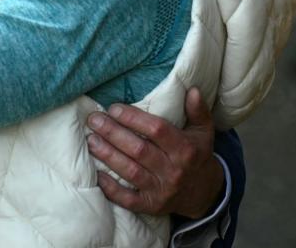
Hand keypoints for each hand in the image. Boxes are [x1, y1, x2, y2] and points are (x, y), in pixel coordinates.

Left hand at [86, 87, 224, 218]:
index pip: (157, 130)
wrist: (204, 193)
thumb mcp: (203, 132)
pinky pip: (128, 199)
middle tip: (94, 120)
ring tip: (91, 140)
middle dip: (113, 134)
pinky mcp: (151, 206)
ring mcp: (162, 190)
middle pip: (139, 150)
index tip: (114, 108)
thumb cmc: (197, 155)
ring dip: (108, 155)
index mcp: (185, 149)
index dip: (133, 118)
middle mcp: (173, 170)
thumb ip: (198, 110)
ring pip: (130, 172)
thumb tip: (191, 90)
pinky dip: (111, 189)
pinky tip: (97, 175)